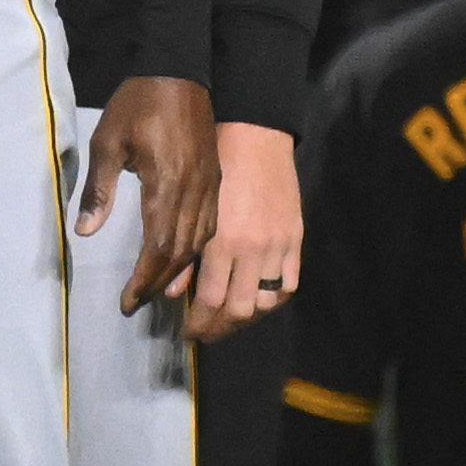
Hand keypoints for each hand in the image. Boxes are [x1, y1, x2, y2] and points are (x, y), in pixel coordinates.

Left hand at [75, 72, 216, 309]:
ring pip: (199, 242)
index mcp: (167, 184)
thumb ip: (98, 190)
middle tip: (138, 302)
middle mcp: (196, 191)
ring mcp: (211, 187)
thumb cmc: (137, 105)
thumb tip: (85, 231)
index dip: (144, 278)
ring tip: (156, 290)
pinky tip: (182, 261)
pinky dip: (194, 249)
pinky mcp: (216, 179)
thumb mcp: (107, 142)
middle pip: (181, 251)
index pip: (158, 246)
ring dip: (178, 270)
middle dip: (159, 282)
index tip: (129, 300)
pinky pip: (209, 225)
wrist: (178, 73)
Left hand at [186, 119, 302, 340]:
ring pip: (264, 302)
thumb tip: (170, 290)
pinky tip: (254, 304)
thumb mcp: (178, 196)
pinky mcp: (295, 237)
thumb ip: (175, 246)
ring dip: (243, 320)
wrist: (254, 131)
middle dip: (215, 328)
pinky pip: (288, 284)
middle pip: (237, 309)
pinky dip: (270, 301)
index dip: (194, 322)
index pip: (206, 298)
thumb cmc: (209, 158)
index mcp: (220, 238)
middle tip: (199, 334)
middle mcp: (252, 247)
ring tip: (224, 323)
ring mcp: (278, 244)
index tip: (185, 333)